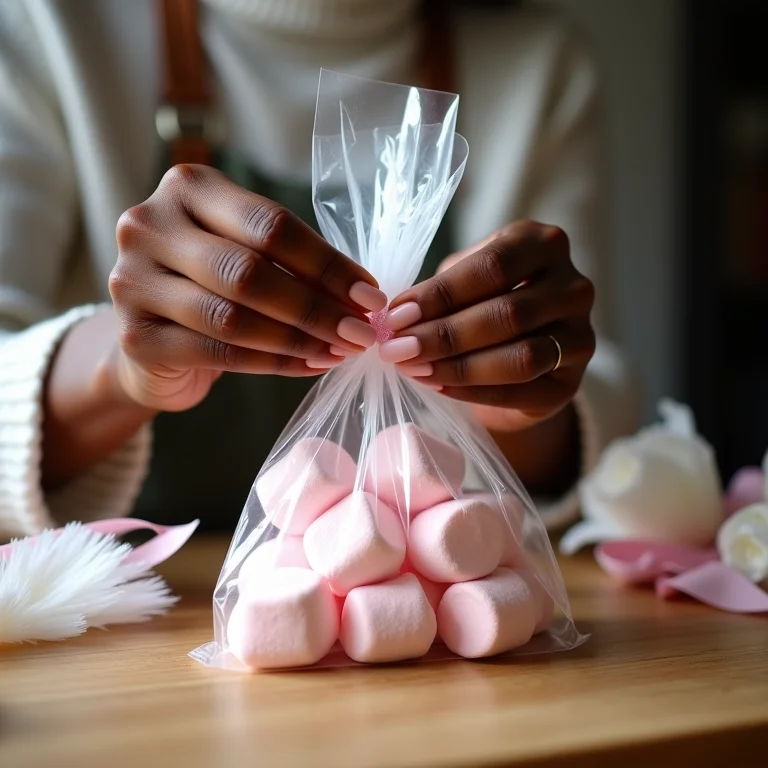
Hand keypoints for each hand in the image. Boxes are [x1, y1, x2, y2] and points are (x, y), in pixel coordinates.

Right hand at [109, 164, 385, 410]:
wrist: (155, 339)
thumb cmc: (214, 286)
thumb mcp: (247, 253)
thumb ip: (292, 263)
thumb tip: (363, 297)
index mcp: (188, 188)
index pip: (270, 225)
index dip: (328, 264)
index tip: (370, 296)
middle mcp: (149, 225)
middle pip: (250, 271)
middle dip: (317, 308)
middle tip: (362, 333)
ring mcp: (132, 280)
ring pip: (232, 317)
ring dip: (299, 339)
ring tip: (340, 351)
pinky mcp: (134, 335)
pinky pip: (218, 353)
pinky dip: (273, 363)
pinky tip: (309, 366)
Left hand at [380, 221, 595, 431]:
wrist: (519, 358)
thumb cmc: (482, 305)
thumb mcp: (463, 282)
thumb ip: (437, 292)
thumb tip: (395, 317)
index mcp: (543, 245)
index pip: (493, 266)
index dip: (441, 294)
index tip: (396, 316)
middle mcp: (573, 287)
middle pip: (507, 313)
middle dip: (443, 334)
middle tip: (397, 349)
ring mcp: (580, 337)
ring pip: (520, 356)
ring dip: (458, 366)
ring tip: (414, 369)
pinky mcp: (570, 385)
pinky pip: (521, 391)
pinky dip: (473, 392)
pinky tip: (438, 388)